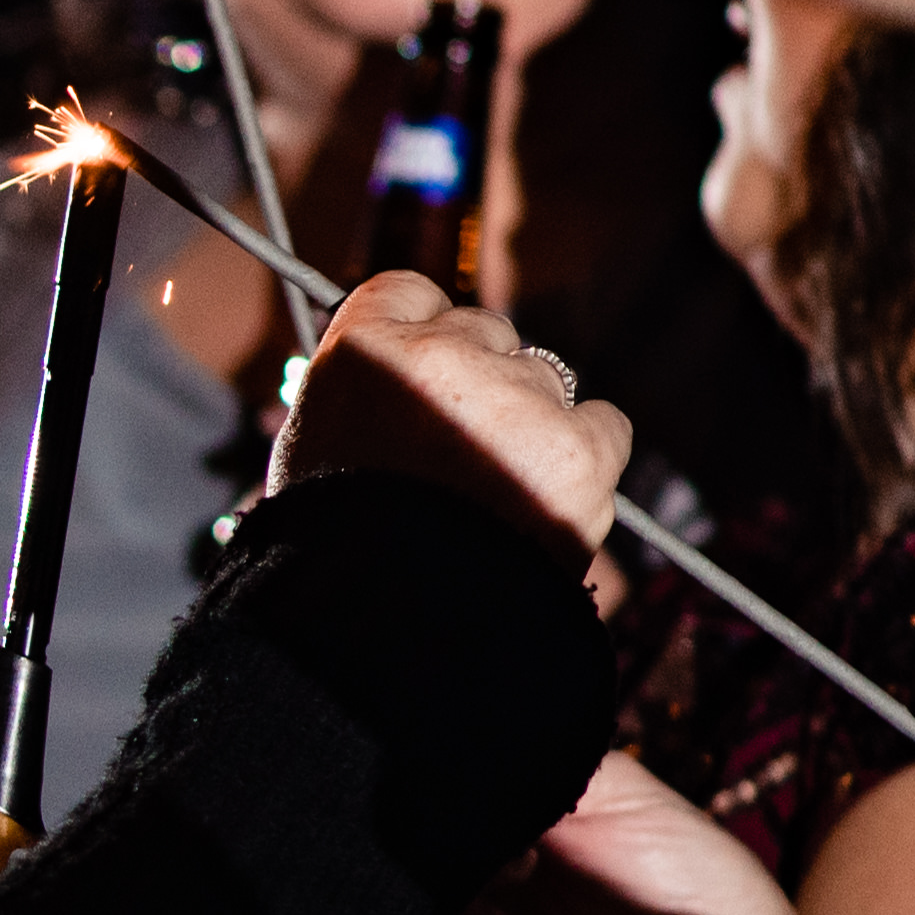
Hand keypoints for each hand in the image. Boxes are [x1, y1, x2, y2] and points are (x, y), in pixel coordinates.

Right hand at [265, 273, 627, 576]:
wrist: (394, 623)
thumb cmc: (336, 549)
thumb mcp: (311, 453)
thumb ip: (357, 401)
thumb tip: (388, 393)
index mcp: (365, 349)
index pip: (410, 292)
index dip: (423, 331)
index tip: (428, 367)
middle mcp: (444, 353)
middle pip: (487, 330)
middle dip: (482, 378)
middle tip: (462, 449)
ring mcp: (518, 396)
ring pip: (547, 379)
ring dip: (532, 422)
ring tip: (499, 496)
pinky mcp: (580, 445)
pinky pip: (603, 425)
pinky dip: (586, 456)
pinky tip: (547, 500)